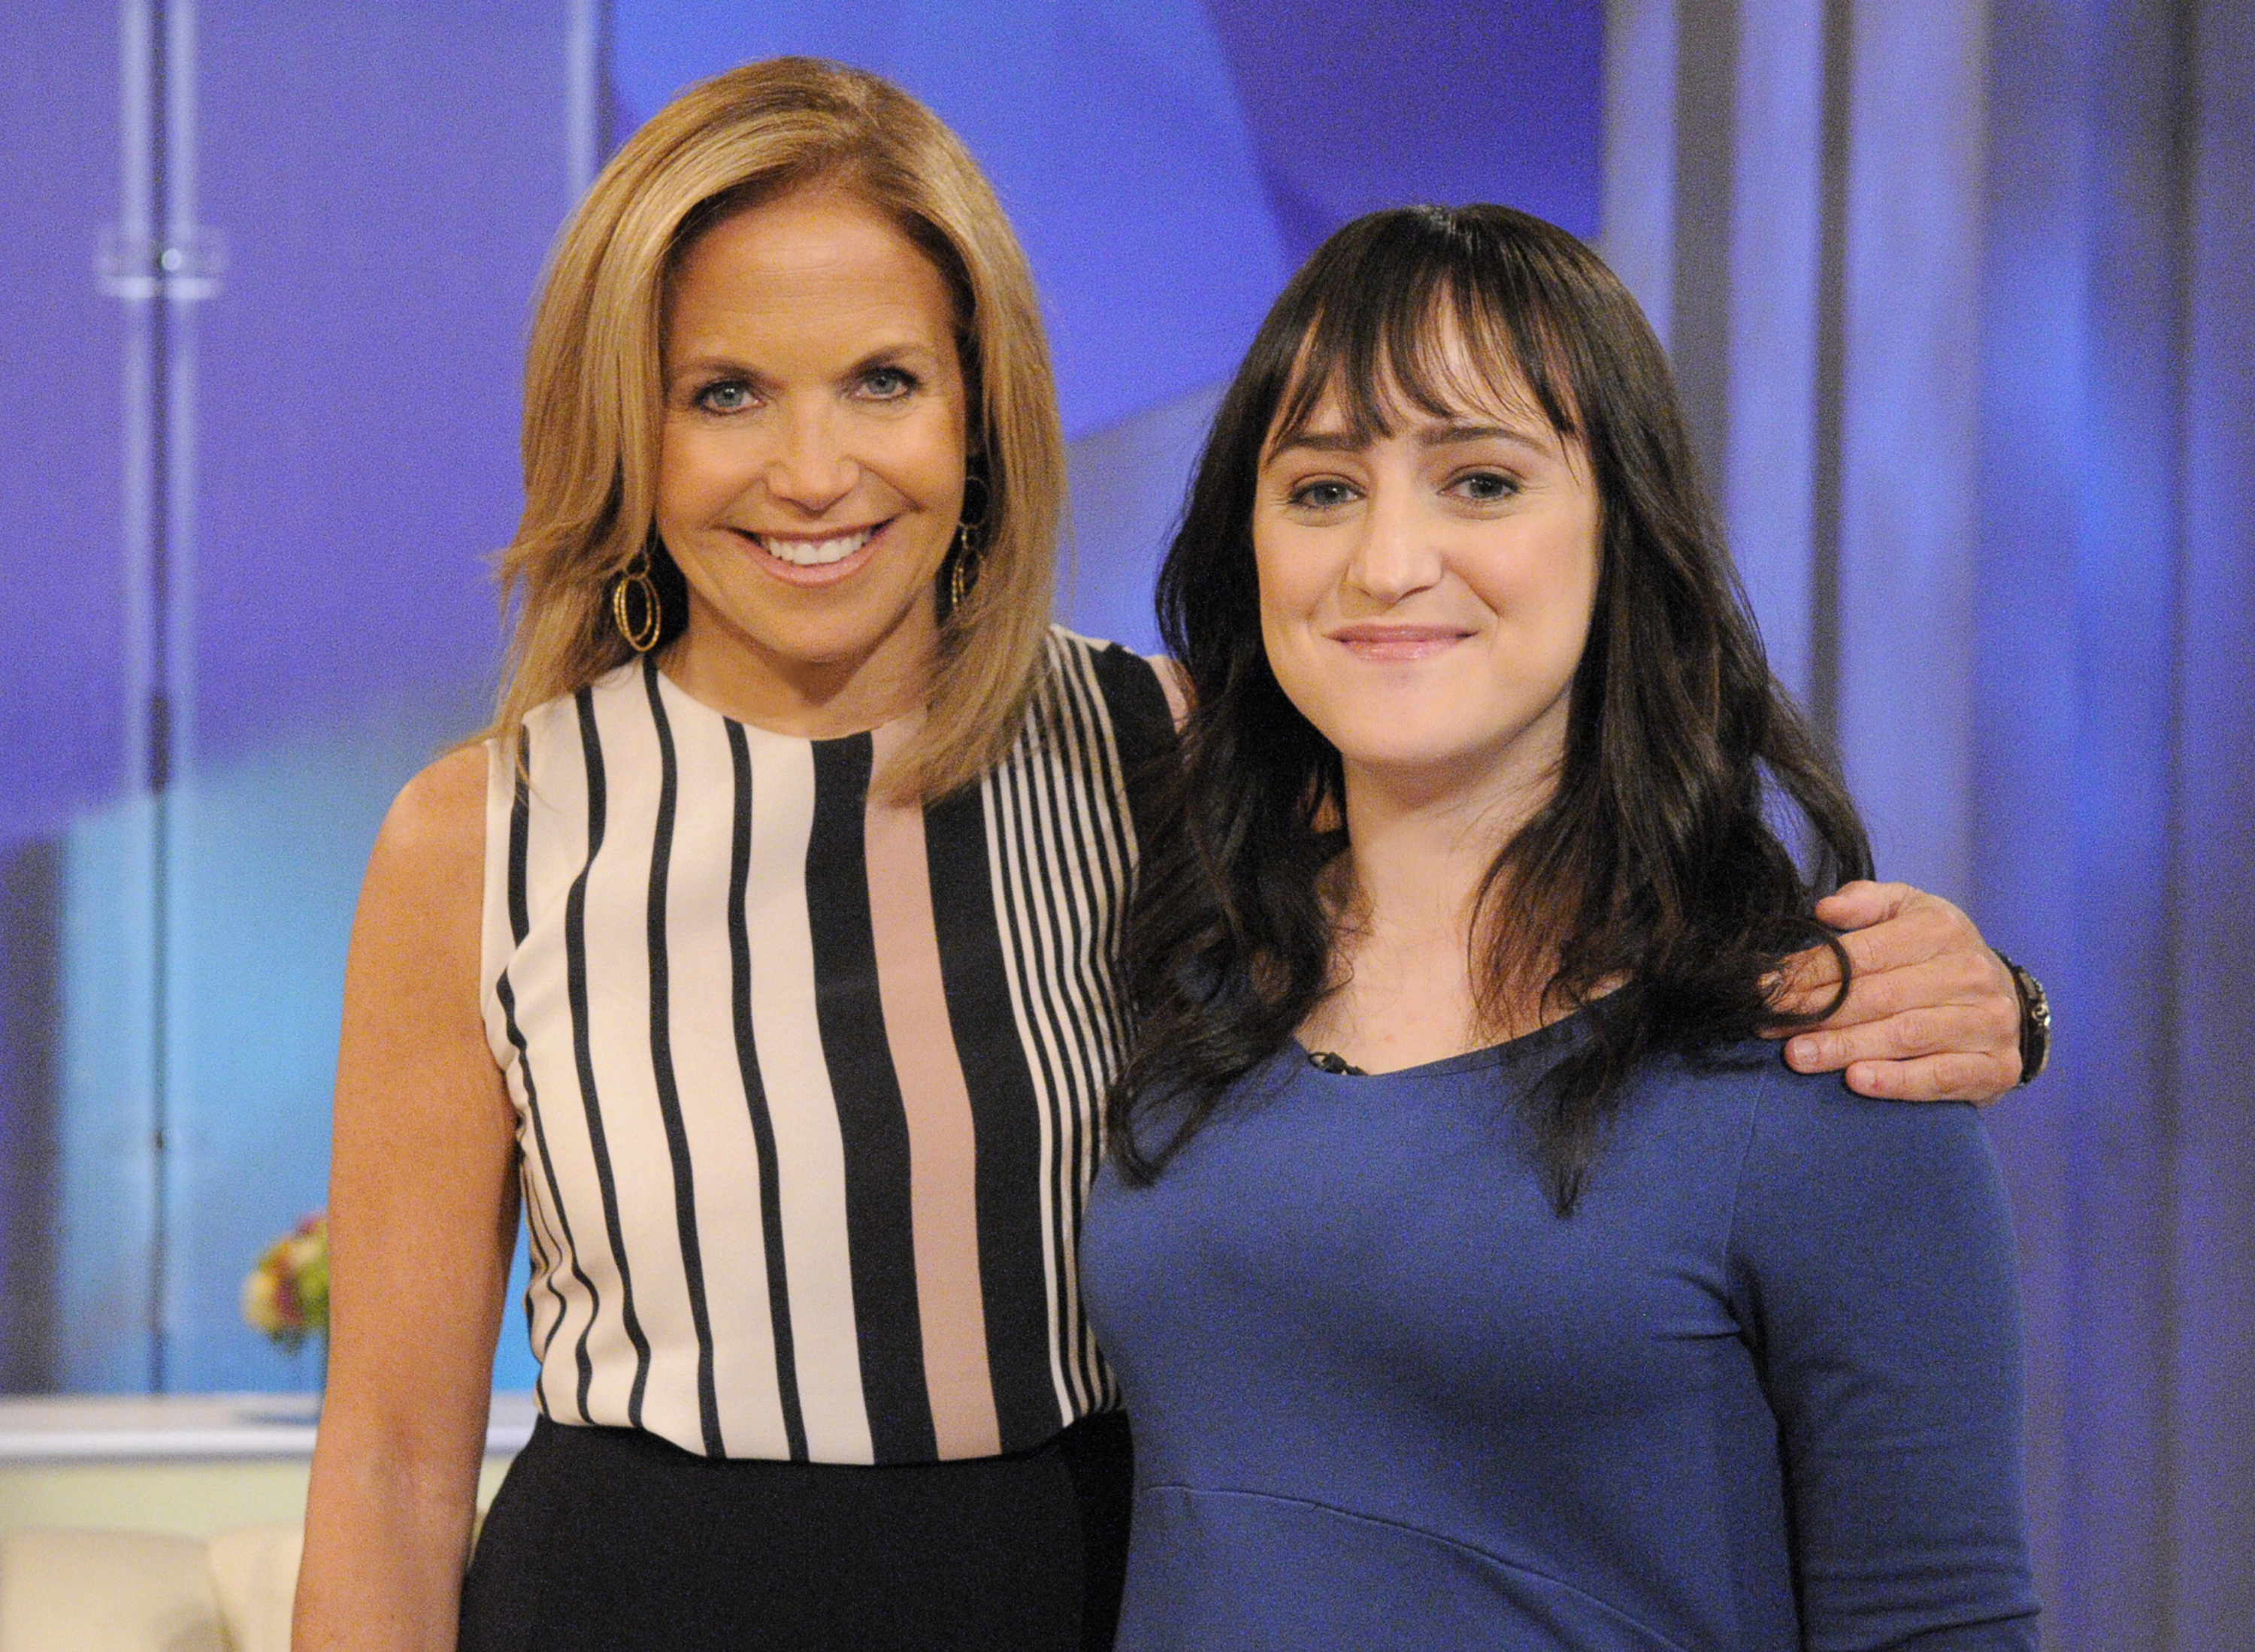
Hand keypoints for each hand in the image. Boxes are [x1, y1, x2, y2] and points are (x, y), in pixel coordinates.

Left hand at [1761, 881, 2021, 1103]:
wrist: (2005, 998)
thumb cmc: (1936, 953)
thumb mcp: (1907, 911)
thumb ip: (1865, 902)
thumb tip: (1824, 909)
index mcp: (1942, 929)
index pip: (1863, 953)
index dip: (1811, 972)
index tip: (1768, 987)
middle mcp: (1970, 973)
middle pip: (1879, 996)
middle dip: (1819, 1012)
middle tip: (1772, 1026)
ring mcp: (1987, 1022)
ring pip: (1905, 1036)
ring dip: (1845, 1047)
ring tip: (1798, 1056)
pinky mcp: (1997, 1067)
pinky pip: (1941, 1077)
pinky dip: (1897, 1081)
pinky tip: (1857, 1080)